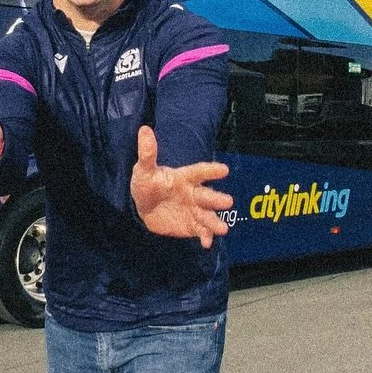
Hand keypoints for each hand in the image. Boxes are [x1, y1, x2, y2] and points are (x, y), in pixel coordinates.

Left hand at [130, 124, 231, 247]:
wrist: (142, 208)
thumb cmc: (147, 184)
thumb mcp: (144, 170)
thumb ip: (147, 153)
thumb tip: (144, 129)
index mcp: (185, 177)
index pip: (199, 172)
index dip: (211, 171)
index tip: (224, 170)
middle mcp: (194, 193)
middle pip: (207, 196)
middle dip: (217, 199)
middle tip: (228, 201)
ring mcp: (194, 210)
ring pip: (208, 215)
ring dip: (215, 222)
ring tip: (223, 229)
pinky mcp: (192, 225)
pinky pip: (201, 231)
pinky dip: (205, 237)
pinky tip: (206, 243)